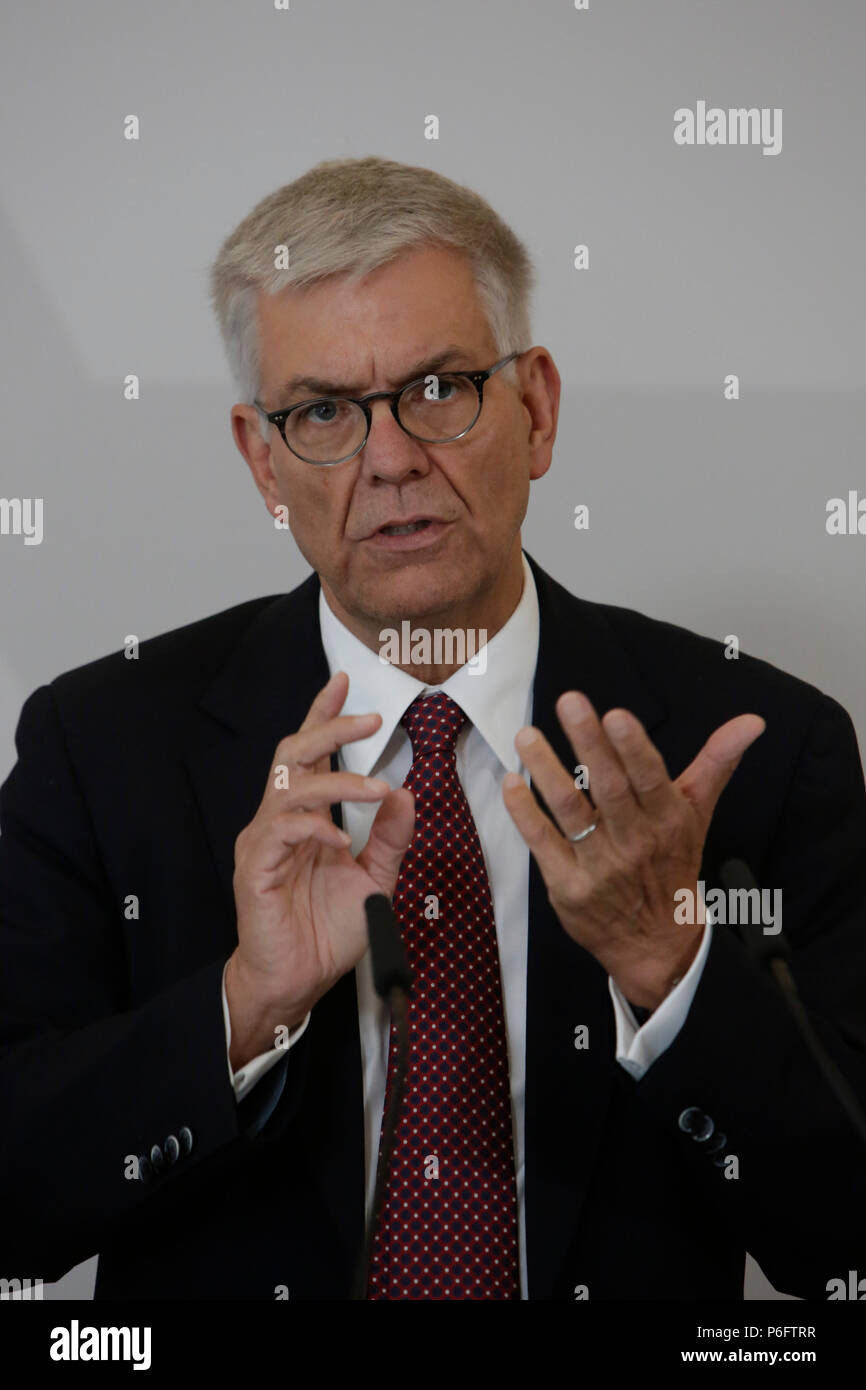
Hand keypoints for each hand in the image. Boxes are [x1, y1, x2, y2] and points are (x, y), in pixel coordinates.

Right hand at [225, 671, 414, 1068]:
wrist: (297, 981)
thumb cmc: (327, 931)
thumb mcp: (375, 880)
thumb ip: (390, 838)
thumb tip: (405, 792)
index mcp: (304, 817)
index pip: (311, 754)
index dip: (324, 715)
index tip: (344, 681)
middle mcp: (278, 821)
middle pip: (294, 754)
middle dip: (330, 728)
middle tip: (370, 718)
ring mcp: (263, 842)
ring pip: (292, 787)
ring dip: (339, 782)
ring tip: (378, 789)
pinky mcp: (253, 868)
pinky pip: (281, 831)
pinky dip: (316, 827)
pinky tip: (342, 840)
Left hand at [502, 691, 765, 1010]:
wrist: (658, 945)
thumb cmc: (673, 866)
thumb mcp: (698, 814)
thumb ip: (716, 763)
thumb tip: (752, 722)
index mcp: (668, 821)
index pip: (650, 779)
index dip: (633, 748)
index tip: (615, 715)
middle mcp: (635, 843)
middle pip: (608, 788)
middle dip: (588, 743)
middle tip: (570, 702)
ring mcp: (599, 867)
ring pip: (569, 811)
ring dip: (546, 770)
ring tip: (527, 735)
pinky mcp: (568, 886)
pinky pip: (542, 842)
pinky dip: (524, 812)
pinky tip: (511, 782)